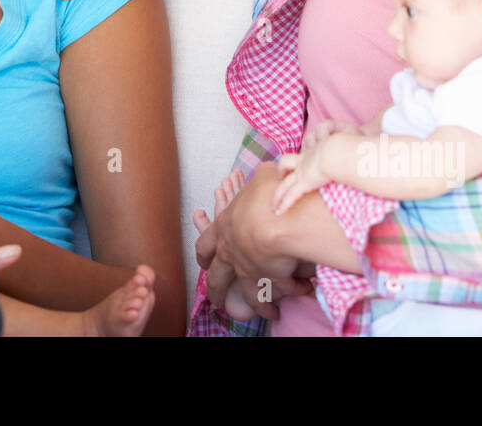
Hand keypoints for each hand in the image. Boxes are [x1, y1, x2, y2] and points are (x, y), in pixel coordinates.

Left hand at [196, 163, 311, 320]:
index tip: (203, 261)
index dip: (204, 252)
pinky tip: (275, 310)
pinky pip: (263, 300)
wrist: (278, 220)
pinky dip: (269, 306)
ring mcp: (243, 269)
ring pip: (239, 292)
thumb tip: (278, 169)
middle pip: (216, 274)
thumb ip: (269, 175)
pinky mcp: (261, 282)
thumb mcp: (267, 176)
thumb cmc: (269, 193)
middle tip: (214, 299)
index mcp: (224, 225)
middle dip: (215, 287)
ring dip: (245, 304)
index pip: (206, 241)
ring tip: (251, 311)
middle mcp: (229, 251)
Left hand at [273, 125, 345, 215]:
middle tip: (280, 177)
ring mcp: (302, 171)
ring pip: (284, 182)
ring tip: (274, 202)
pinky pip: (290, 194)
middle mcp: (304, 160)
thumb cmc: (344, 150)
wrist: (338, 151)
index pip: (303, 155)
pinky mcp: (304, 182)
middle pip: (286, 163)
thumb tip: (365, 160)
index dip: (298, 161)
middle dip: (281, 170)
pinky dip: (284, 202)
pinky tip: (279, 211)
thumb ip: (351, 156)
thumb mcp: (346, 151)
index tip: (296, 167)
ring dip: (278, 192)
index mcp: (313, 152)